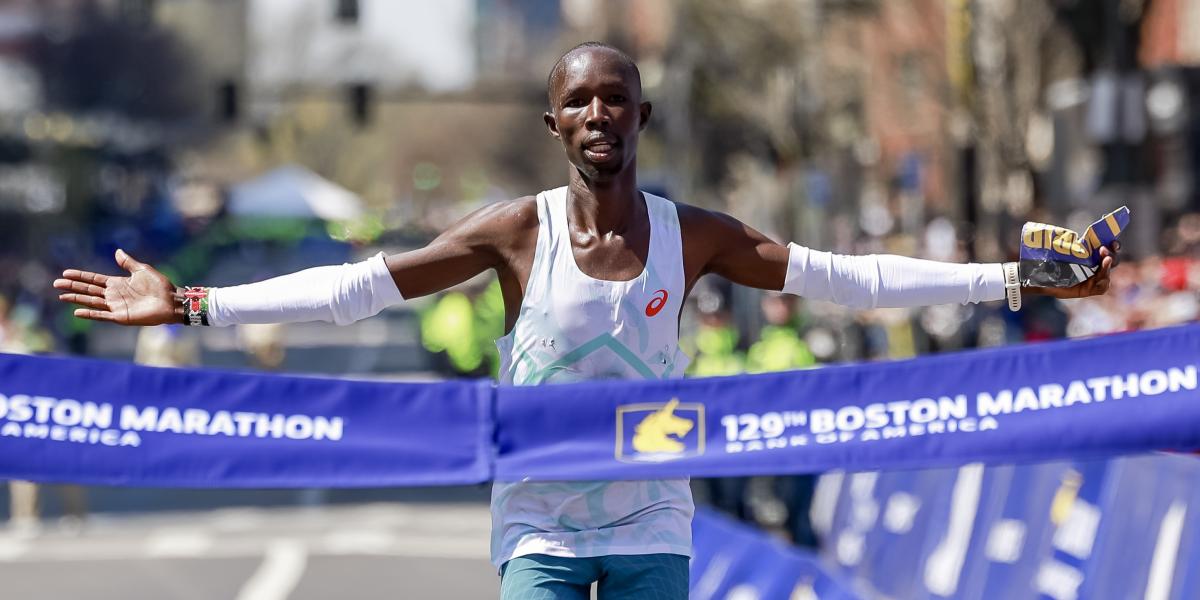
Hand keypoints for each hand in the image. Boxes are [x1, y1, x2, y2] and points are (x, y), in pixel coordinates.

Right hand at [54, 249, 181, 325]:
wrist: (171, 300)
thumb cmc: (160, 286)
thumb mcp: (142, 270)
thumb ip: (128, 263)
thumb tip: (117, 251)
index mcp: (118, 283)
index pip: (94, 279)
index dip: (80, 276)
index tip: (66, 273)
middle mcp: (114, 295)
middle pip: (88, 290)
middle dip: (73, 287)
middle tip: (56, 284)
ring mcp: (116, 306)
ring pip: (91, 302)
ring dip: (76, 299)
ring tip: (61, 296)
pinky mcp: (121, 316)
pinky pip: (102, 316)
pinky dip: (90, 314)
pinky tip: (77, 311)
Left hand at [1027, 242, 1120, 299]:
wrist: (1040, 277)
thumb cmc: (1050, 260)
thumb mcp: (1063, 249)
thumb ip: (1072, 243)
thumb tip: (1074, 234)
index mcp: (1092, 255)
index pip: (1109, 249)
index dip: (1114, 246)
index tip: (1112, 242)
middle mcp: (1095, 266)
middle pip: (1112, 261)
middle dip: (1111, 255)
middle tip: (1103, 249)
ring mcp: (1092, 278)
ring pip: (1107, 274)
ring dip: (1107, 267)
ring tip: (1105, 260)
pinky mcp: (1088, 290)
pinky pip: (1101, 288)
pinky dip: (1103, 283)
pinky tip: (1100, 278)